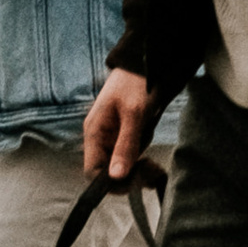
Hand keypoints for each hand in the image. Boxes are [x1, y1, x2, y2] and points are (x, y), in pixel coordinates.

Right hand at [84, 67, 158, 181]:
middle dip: (128, 177)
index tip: (134, 182)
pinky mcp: (125, 137)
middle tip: (151, 173)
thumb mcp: (134, 114)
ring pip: (122, 167)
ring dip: (138, 170)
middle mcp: (100, 138)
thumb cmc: (137, 83)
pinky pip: (131, 157)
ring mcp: (112, 138)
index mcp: (94, 132)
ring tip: (155, 167)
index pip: (92, 171)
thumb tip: (116, 177)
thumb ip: (125, 145)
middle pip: (108, 172)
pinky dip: (142, 162)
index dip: (110, 183)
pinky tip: (154, 162)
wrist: (148, 63)